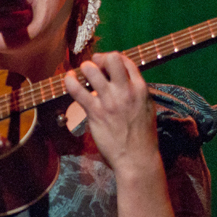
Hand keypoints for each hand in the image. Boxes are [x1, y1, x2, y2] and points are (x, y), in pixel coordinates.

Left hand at [63, 53, 158, 172]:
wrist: (137, 158)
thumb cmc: (143, 136)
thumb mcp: (147, 108)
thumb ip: (137, 91)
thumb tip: (126, 80)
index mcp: (140, 88)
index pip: (125, 61)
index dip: (112, 58)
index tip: (105, 64)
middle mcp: (125, 91)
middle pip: (111, 59)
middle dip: (99, 58)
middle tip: (94, 66)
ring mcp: (109, 101)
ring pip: (91, 70)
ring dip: (85, 68)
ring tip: (82, 74)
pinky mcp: (95, 112)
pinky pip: (77, 90)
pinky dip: (70, 81)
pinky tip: (69, 79)